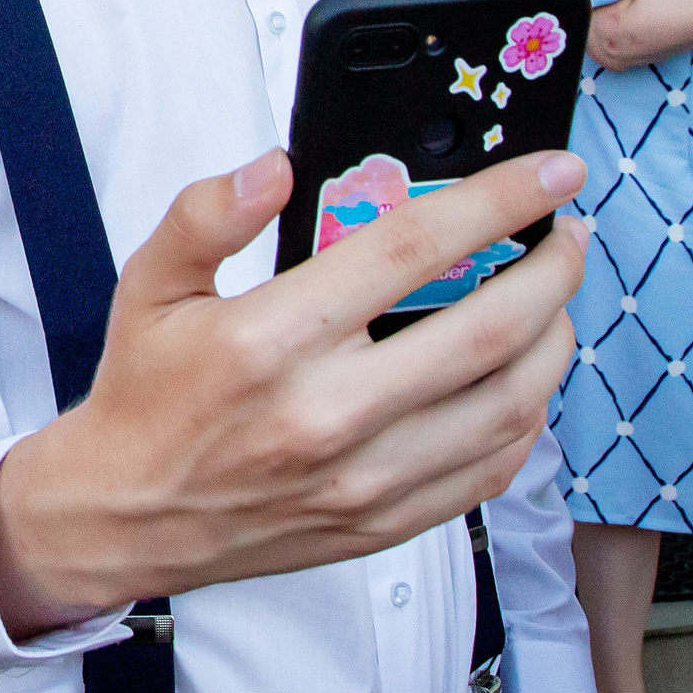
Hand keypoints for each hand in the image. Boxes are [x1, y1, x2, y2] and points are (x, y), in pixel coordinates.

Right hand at [0, 149, 586, 635]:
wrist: (125, 516)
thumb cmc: (146, 394)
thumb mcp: (149, 284)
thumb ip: (206, 213)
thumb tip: (276, 168)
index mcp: (271, 341)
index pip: (412, 249)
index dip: (496, 201)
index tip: (547, 172)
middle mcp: (327, 413)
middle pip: (488, 329)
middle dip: (551, 268)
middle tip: (567, 233)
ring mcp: (364, 479)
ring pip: (510, 404)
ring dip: (554, 339)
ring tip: (555, 299)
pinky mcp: (384, 524)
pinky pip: (492, 469)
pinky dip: (528, 414)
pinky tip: (524, 378)